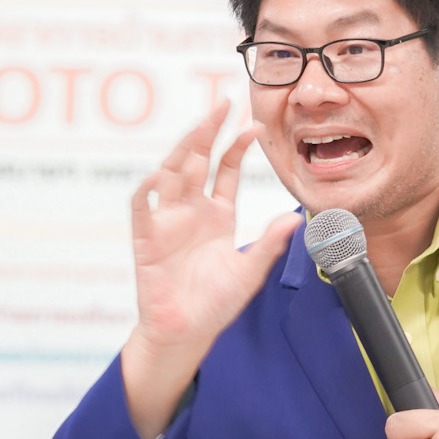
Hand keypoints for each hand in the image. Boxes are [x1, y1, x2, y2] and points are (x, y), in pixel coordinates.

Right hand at [121, 102, 296, 438]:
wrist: (185, 334)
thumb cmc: (215, 304)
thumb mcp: (249, 273)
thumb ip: (269, 245)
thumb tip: (295, 218)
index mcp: (217, 216)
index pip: (226, 170)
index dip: (236, 147)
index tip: (253, 127)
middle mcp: (190, 212)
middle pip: (196, 162)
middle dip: (207, 133)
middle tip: (221, 105)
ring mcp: (167, 223)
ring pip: (171, 175)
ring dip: (182, 150)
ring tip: (198, 128)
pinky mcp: (146, 241)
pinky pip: (143, 209)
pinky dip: (148, 191)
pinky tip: (160, 175)